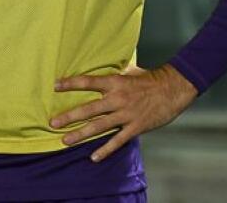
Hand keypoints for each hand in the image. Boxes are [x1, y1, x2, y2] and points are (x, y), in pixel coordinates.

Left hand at [50, 64, 197, 161]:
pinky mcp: (135, 127)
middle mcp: (117, 98)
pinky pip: (117, 141)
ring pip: (99, 126)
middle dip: (69, 117)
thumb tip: (103, 71)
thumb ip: (115, 74)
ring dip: (80, 134)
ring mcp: (126, 114)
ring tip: (65, 141)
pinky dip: (105, 150)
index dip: (71, 83)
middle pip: (88, 109)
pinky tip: (93, 157)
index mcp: (115, 82)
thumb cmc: (150, 78)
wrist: (173, 88)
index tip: (55, 86)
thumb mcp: (130, 71)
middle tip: (53, 123)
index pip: (88, 82)